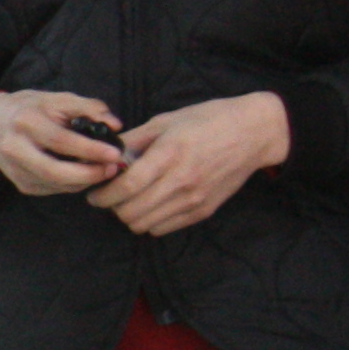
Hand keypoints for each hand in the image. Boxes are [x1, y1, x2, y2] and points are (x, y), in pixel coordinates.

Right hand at [0, 91, 127, 197]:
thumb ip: (89, 107)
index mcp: (26, 122)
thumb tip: (115, 125)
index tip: (114, 153)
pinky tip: (84, 173)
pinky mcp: (21, 185)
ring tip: (104, 170)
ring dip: (85, 181)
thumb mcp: (58, 99)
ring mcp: (16, 171)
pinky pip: (53, 189)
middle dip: (88, 174)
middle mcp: (16, 149)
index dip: (90, 149)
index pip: (61, 141)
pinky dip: (73, 184)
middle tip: (112, 168)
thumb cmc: (31, 108)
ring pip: (56, 184)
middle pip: (54, 171)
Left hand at [94, 92, 291, 234]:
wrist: (254, 133)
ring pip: (144, 225)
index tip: (94, 193)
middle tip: (109, 195)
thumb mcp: (167, 120)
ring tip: (130, 200)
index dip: (104, 195)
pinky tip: (151, 204)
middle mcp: (182, 181)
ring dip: (130, 216)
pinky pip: (163, 228)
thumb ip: (134, 140)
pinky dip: (150, 221)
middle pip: (131, 212)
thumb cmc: (209, 120)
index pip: (128, 186)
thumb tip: (107, 154)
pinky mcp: (203, 210)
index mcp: (170, 154)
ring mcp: (194, 199)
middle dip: (112, 207)